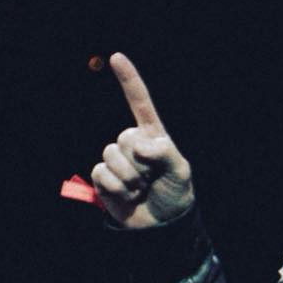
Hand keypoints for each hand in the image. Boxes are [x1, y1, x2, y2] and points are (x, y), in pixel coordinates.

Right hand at [91, 53, 194, 227]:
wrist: (160, 225)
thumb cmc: (175, 195)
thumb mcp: (180, 171)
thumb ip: (165, 153)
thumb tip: (140, 146)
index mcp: (153, 136)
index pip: (140, 103)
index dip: (129, 80)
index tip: (117, 57)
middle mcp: (132, 143)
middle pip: (126, 136)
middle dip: (141, 161)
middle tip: (153, 178)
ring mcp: (116, 159)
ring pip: (112, 155)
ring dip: (130, 177)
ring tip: (142, 188)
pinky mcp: (103, 177)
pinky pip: (102, 173)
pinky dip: (118, 188)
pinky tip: (128, 196)